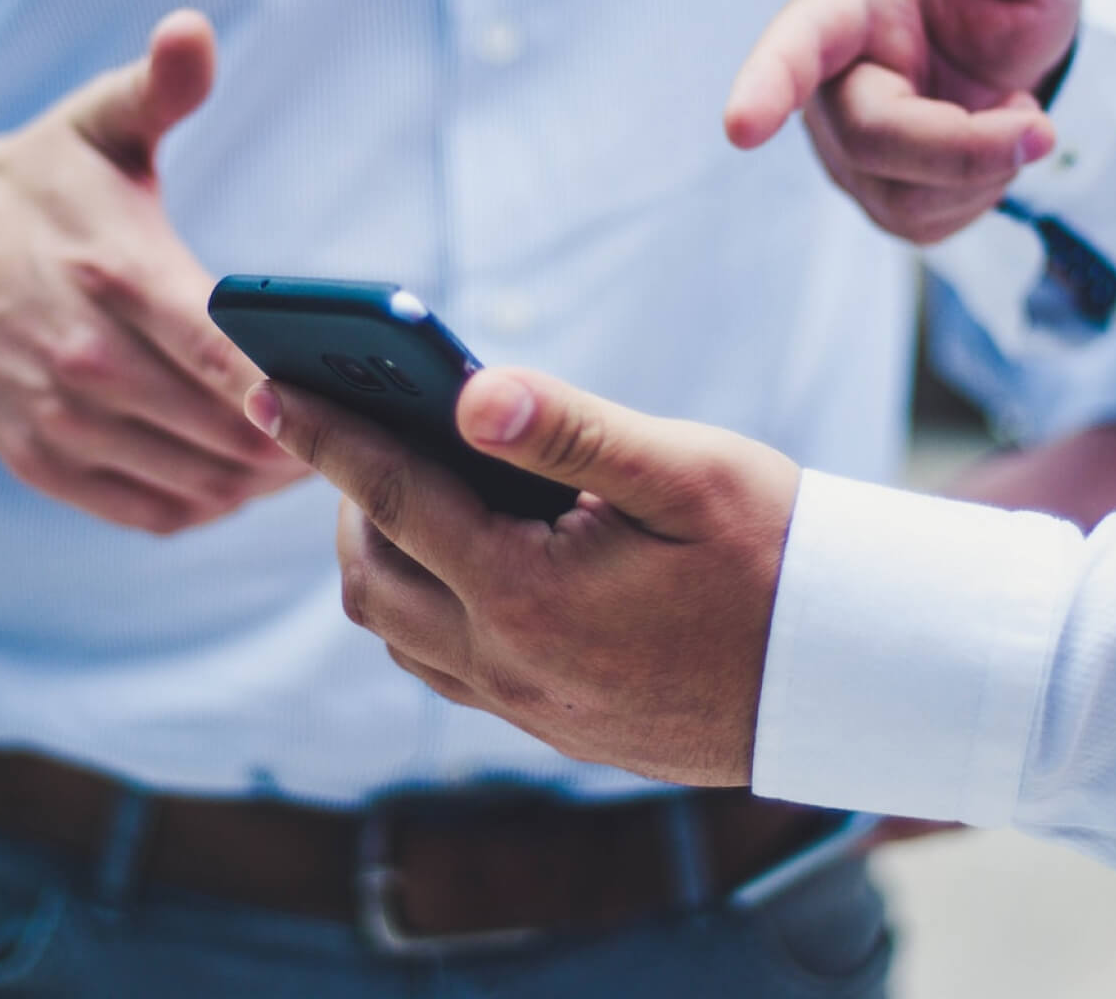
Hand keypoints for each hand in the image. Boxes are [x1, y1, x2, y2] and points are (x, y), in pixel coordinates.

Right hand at [0, 10, 307, 533]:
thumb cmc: (41, 189)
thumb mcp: (96, 125)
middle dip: (304, 440)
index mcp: (117, 274)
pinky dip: (211, 504)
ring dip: (265, 481)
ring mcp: (60, 419)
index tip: (356, 400)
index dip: (297, 390)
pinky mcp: (43, 461)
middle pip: (227, 432)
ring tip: (316, 457)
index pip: (226, 354)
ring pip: (199, 482)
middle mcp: (86, 358)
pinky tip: (244, 480)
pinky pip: (153, 511)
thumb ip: (157, 88)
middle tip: (360, 432)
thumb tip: (194, 31)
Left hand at [245, 368, 799, 786]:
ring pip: (399, 632)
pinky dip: (423, 606)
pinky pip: (444, 667)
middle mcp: (510, 665)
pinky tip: (461, 560)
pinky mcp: (551, 727)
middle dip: (346, 499)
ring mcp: (527, 707)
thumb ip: (569, 428)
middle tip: (357, 433)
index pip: (392, 498)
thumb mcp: (684, 471)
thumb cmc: (777, 554)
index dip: (324, 436)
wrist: (849, 673)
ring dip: (382, 557)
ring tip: (404, 490)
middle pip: (373, 577)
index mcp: (530, 594)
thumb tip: (469, 391)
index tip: (266, 388)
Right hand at [725, 0, 1080, 243]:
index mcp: (847, 6)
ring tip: (1012, 110)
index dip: (766, 86)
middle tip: (1042, 131)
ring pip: (902, 196)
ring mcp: (843, 150)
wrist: (1000, 41)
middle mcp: (826, 87)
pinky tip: (988, 146)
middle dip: (963, 148)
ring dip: (985, 168)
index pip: (796, 46)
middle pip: (872, 139)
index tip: (741, 128)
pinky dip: (982, 192)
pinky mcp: (874, 197)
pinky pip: (924, 224)